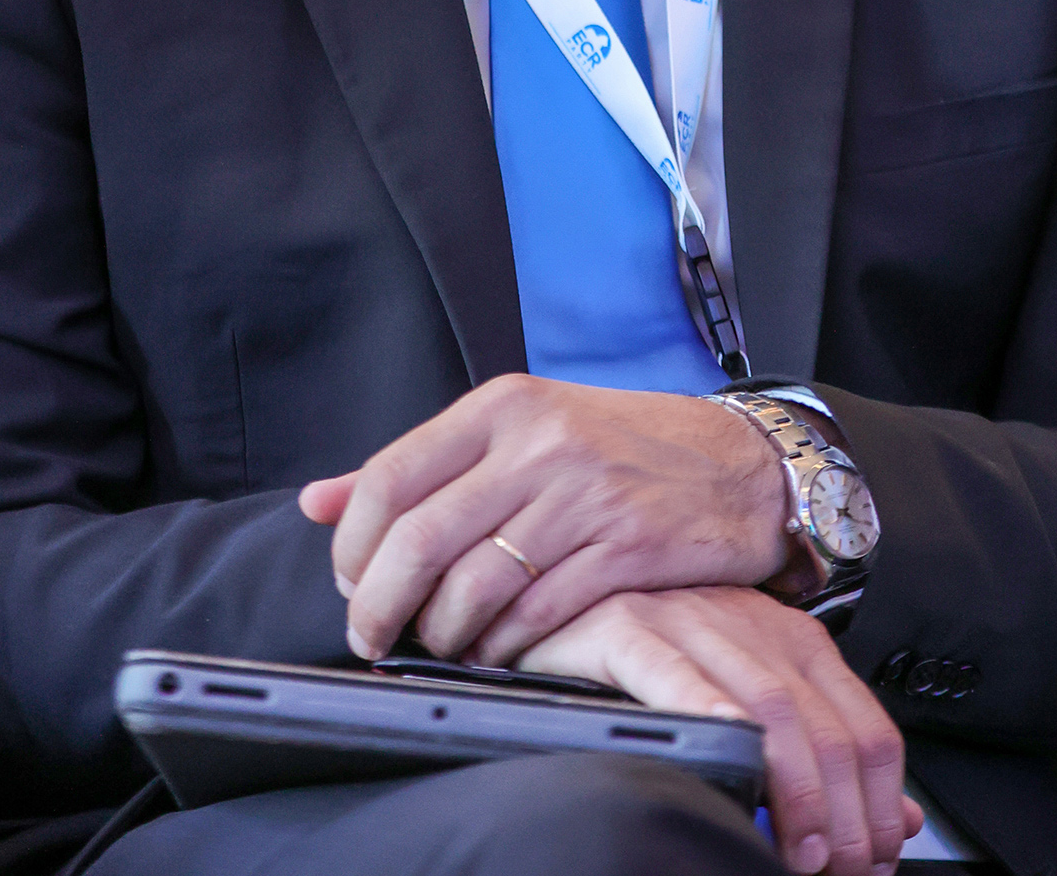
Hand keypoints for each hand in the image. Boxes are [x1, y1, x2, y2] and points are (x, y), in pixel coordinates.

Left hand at [298, 373, 787, 661]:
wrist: (739, 463)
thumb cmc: (618, 449)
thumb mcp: (520, 431)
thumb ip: (422, 467)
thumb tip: (317, 501)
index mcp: (504, 406)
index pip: (390, 477)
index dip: (353, 546)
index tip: (352, 584)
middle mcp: (539, 443)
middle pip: (420, 539)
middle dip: (381, 606)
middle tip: (374, 637)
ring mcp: (584, 495)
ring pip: (474, 586)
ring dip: (443, 635)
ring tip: (444, 645)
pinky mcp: (625, 547)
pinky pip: (535, 615)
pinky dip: (503, 647)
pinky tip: (500, 650)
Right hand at [520, 586, 921, 875]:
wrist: (564, 604)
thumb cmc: (656, 662)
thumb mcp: (753, 702)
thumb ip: (820, 756)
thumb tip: (897, 821)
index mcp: (792, 638)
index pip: (865, 724)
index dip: (880, 803)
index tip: (876, 858)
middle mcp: (750, 622)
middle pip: (824, 725)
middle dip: (843, 814)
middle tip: (839, 870)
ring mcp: (688, 619)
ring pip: (768, 704)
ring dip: (795, 789)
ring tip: (799, 851)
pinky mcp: (625, 625)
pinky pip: (674, 671)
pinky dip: (707, 713)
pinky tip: (725, 753)